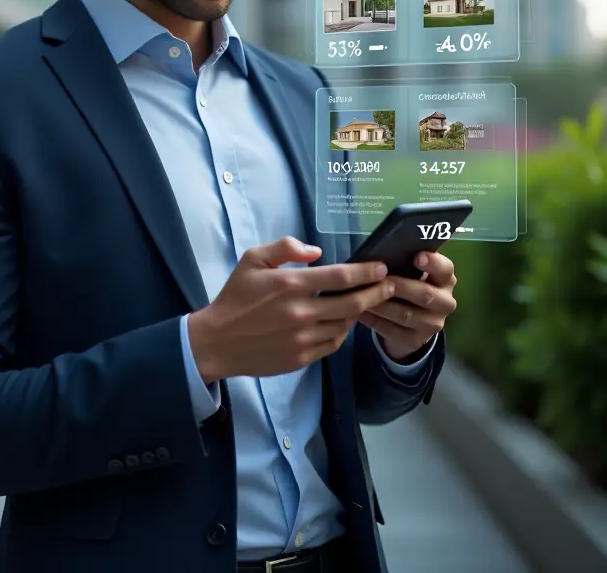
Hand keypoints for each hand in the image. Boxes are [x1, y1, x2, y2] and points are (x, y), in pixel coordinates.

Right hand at [186, 237, 394, 382]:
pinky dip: (340, 333)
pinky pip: (332, 344)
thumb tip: (317, 252)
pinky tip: (340, 323)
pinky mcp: (301, 358)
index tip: (381, 268)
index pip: (341, 277)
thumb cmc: (235, 296)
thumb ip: (285, 248)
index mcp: (290, 284)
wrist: (217, 341)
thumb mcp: (252, 259)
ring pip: (345, 326)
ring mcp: (302, 339)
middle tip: (389, 285)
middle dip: (376, 293)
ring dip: (358, 313)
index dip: (366, 272)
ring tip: (363, 303)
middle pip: (353, 304)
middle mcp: (301, 312)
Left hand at [356, 251, 456, 362]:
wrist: (410, 323)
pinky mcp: (416, 341)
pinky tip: (359, 312)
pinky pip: (392, 330)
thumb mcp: (410, 272)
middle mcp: (445, 302)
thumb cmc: (406, 284)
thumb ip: (403, 262)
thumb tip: (380, 252)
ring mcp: (432, 324)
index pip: (445, 269)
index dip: (432, 263)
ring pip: (405, 315)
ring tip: (360, 295)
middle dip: (399, 286)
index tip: (416, 257)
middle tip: (379, 278)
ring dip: (381, 304)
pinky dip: (373, 320)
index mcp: (445, 279)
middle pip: (424, 294)